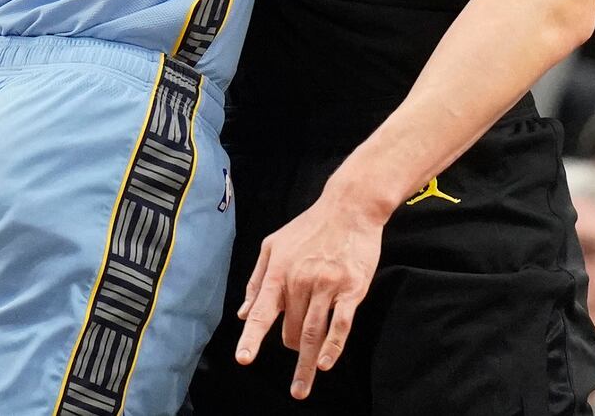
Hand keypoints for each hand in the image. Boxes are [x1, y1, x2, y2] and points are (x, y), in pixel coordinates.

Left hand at [235, 180, 385, 398]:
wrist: (349, 208)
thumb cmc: (310, 227)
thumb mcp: (274, 245)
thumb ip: (257, 280)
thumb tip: (243, 313)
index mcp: (279, 273)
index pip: (262, 312)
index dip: (252, 338)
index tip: (244, 359)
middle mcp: (300, 281)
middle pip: (290, 330)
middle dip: (289, 346)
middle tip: (294, 352)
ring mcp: (327, 286)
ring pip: (312, 333)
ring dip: (306, 364)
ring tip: (301, 387)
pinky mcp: (352, 289)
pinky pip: (340, 325)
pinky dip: (332, 347)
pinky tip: (325, 363)